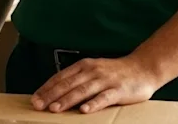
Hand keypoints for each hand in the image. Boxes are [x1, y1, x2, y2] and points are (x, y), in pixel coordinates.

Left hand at [31, 55, 161, 113]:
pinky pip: (104, 98)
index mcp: (84, 66)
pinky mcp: (118, 90)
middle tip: (38, 105)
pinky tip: (84, 110)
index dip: (46, 88)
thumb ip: (78, 79)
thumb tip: (57, 91)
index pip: (61, 77)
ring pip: (82, 91)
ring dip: (67, 100)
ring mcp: (105, 80)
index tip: (34, 98)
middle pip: (68, 84)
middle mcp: (92, 71)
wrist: (143, 68)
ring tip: (54, 109)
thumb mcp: (94, 71)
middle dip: (51, 95)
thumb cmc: (116, 73)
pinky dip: (93, 104)